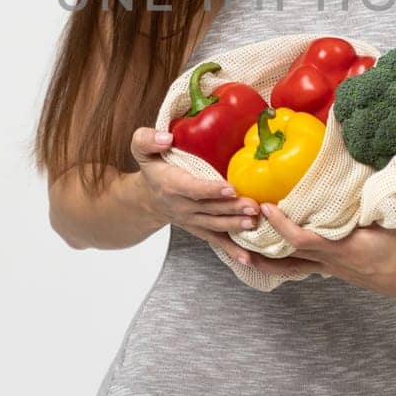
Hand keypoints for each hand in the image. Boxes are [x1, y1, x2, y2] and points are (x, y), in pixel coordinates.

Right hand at [130, 127, 260, 266]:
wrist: (148, 198)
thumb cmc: (152, 169)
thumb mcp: (141, 149)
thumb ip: (148, 140)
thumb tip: (166, 138)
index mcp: (172, 185)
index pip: (193, 189)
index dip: (211, 190)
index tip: (230, 187)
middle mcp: (183, 206)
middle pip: (210, 209)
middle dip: (233, 208)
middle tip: (254, 206)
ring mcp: (192, 220)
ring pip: (216, 225)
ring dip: (236, 225)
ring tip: (255, 222)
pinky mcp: (200, 228)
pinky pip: (216, 240)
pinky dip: (232, 250)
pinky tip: (248, 258)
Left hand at [248, 203, 395, 302]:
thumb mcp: (392, 217)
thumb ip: (374, 194)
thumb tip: (363, 164)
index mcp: (341, 248)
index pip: (302, 239)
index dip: (281, 225)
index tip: (266, 208)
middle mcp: (330, 262)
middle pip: (285, 260)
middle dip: (259, 247)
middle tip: (236, 232)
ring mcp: (330, 269)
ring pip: (290, 268)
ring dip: (265, 260)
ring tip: (240, 252)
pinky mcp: (333, 271)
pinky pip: (301, 267)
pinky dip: (283, 261)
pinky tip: (271, 255)